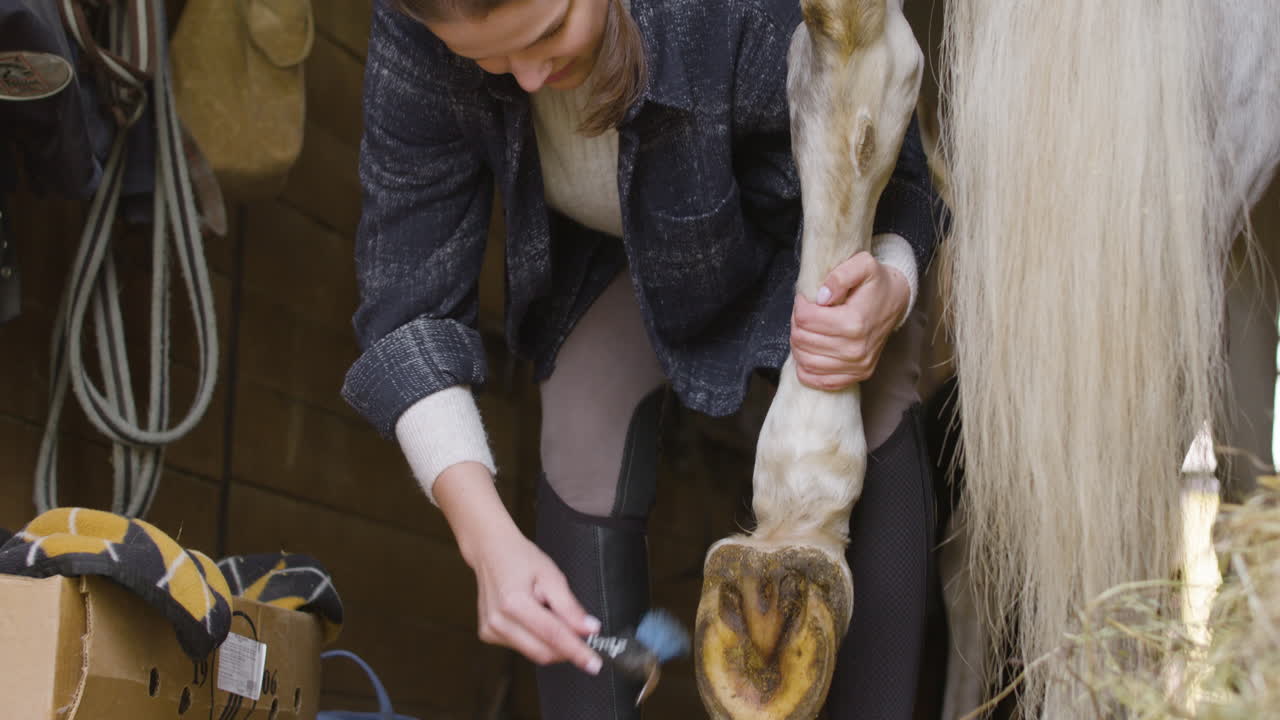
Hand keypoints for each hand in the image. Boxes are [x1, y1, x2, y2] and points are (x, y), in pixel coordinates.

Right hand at [435, 463, 602, 673]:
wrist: (490, 551)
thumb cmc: (520, 558)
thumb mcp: (552, 576)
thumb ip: (570, 607)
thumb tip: (589, 630)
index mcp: (514, 602)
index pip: (553, 636)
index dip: (577, 651)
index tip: (594, 664)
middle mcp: (498, 620)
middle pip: (543, 652)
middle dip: (566, 648)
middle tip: (579, 632)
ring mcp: (490, 629)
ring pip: (533, 652)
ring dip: (550, 641)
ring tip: (546, 610)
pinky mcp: (488, 634)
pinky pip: (522, 647)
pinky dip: (535, 638)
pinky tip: (532, 616)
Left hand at [790, 250, 909, 390]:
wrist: (896, 302)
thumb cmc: (876, 283)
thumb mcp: (863, 265)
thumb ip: (840, 275)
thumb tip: (821, 297)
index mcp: (854, 322)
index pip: (805, 319)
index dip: (800, 305)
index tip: (806, 299)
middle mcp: (856, 349)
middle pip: (802, 339)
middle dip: (797, 323)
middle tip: (806, 313)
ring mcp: (857, 366)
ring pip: (805, 360)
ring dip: (799, 343)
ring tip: (808, 329)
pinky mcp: (856, 376)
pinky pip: (817, 380)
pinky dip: (805, 367)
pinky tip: (809, 351)